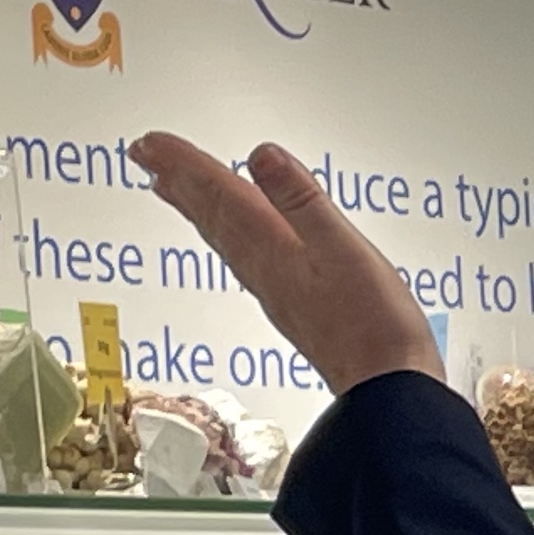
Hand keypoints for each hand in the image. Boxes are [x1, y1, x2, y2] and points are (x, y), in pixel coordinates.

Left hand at [129, 136, 443, 397]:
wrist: (389, 392)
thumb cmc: (376, 327)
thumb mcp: (344, 249)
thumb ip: (303, 201)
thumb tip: (263, 156)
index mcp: (276, 249)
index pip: (220, 196)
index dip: (185, 164)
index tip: (150, 142)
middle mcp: (267, 270)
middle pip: (213, 216)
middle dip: (178, 181)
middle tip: (144, 155)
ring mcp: (278, 291)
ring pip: (224, 239)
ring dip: (197, 209)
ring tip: (172, 188)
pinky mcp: (294, 308)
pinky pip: (245, 259)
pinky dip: (228, 238)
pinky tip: (235, 241)